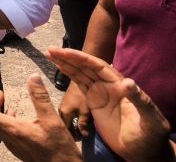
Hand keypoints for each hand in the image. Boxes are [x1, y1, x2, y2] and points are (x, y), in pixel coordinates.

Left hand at [0, 74, 80, 161]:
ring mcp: (12, 142)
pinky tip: (11, 111)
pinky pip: (3, 128)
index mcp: (11, 129)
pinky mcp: (18, 145)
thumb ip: (40, 98)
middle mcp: (7, 136)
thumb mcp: (52, 120)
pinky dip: (3, 115)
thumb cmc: (59, 150)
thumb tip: (32, 77)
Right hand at [47, 47, 173, 161]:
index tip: (66, 52)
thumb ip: (139, 99)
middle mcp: (109, 85)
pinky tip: (59, 66)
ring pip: (81, 72)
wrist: (140, 149)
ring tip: (49, 53)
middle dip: (69, 57)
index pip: (99, 66)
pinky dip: (69, 73)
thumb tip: (128, 82)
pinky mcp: (93, 101)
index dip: (82, 58)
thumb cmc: (148, 134)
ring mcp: (100, 92)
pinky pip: (79, 83)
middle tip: (50, 49)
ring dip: (66, 62)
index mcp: (120, 85)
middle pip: (87, 66)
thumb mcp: (148, 118)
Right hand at [59, 82, 90, 137]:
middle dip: (72, 133)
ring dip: (71, 127)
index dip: (72, 137)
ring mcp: (62, 108)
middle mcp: (60, 112)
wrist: (79, 80)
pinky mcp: (65, 105)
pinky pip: (66, 117)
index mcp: (64, 114)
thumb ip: (83, 123)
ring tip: (80, 131)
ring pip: (65, 121)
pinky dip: (71, 121)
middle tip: (81, 137)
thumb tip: (83, 135)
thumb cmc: (83, 95)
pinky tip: (78, 122)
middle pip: (64, 126)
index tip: (80, 140)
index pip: (65, 130)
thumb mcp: (84, 110)